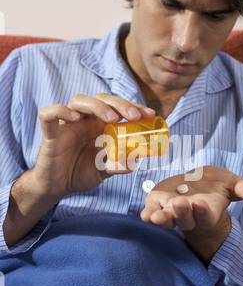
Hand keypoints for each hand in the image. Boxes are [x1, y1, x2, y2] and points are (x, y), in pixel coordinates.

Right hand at [34, 93, 154, 200]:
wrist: (57, 186)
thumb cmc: (81, 173)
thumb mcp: (104, 171)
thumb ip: (117, 165)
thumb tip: (134, 162)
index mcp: (99, 124)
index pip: (117, 107)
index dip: (134, 107)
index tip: (150, 115)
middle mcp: (84, 119)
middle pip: (101, 99)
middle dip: (120, 104)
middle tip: (135, 116)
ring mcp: (67, 124)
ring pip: (79, 101)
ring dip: (97, 106)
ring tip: (111, 118)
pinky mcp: (51, 133)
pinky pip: (49, 114)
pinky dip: (61, 111)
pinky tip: (75, 117)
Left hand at [140, 166, 242, 263]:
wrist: (195, 185)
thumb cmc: (215, 186)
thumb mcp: (232, 185)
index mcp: (208, 210)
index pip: (206, 214)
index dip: (203, 211)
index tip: (201, 204)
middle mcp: (190, 215)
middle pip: (185, 218)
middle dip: (182, 213)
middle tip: (180, 204)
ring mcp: (172, 211)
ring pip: (167, 219)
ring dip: (161, 218)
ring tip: (154, 218)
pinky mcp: (158, 205)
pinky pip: (152, 212)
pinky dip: (148, 214)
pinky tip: (144, 215)